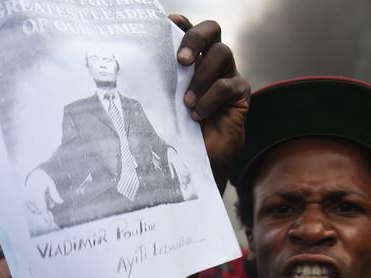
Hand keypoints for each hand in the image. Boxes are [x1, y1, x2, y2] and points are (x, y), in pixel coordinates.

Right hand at [25, 169, 62, 230]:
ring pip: (36, 211)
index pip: (42, 208)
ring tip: (47, 200)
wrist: (32, 175)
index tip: (50, 223)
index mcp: (37, 194)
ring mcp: (26, 200)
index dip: (46, 217)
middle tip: (51, 214)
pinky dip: (38, 207)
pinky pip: (33, 209)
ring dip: (43, 209)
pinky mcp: (25, 201)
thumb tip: (61, 202)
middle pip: (40, 211)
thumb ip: (55, 194)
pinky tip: (42, 200)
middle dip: (47, 213)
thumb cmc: (43, 179)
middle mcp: (30, 198)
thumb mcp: (51, 184)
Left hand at [170, 15, 250, 193]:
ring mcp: (227, 75)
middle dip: (194, 38)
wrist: (195, 162)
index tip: (166, 25)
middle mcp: (209, 62)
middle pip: (210, 29)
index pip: (186, 28)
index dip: (179, 22)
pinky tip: (198, 114)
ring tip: (187, 102)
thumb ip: (156, 83)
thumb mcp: (160, 104)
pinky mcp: (239, 93)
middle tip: (181, 61)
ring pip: (222, 52)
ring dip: (202, 75)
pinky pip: (228, 84)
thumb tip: (131, 66)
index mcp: (188, 60)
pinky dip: (211, 99)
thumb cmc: (175, 132)